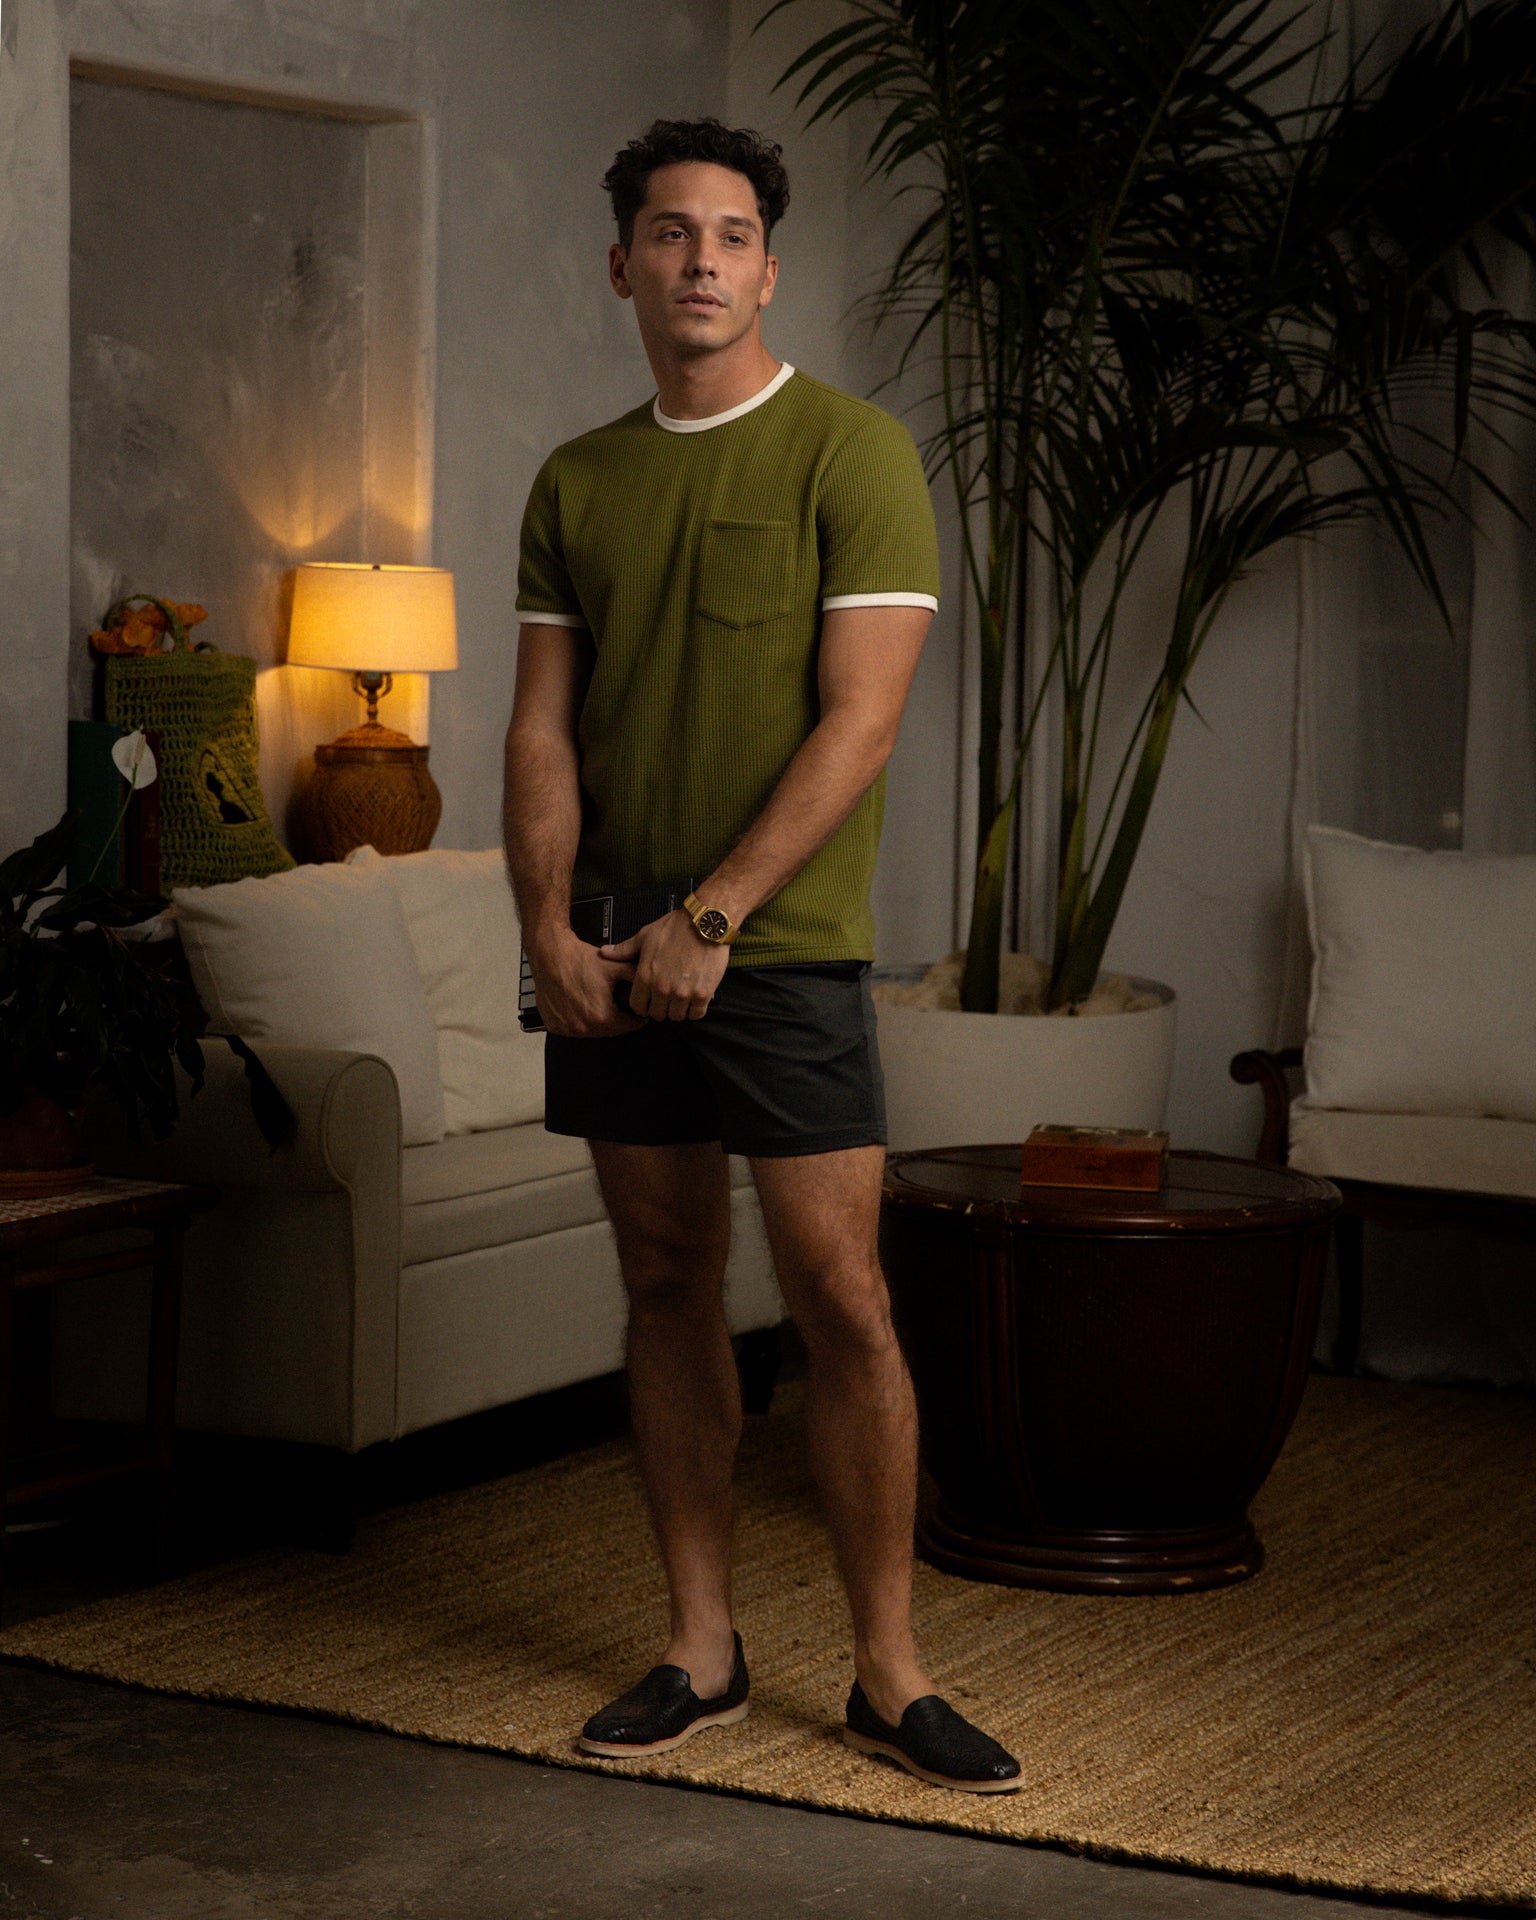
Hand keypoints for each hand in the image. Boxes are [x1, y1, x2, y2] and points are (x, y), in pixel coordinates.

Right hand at [526, 928, 644, 1037]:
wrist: (551, 954)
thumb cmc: (579, 960)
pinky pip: (572, 1029)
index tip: (635, 1011)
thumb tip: (651, 985)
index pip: (630, 1026)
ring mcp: (566, 1028)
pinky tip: (578, 1005)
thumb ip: (637, 978)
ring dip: (597, 1021)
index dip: (636, 1017)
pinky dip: (577, 1021)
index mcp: (602, 1017)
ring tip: (596, 1002)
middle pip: (611, 1030)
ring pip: (591, 1031)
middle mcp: (583, 1027)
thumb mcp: (616, 967)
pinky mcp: (553, 1025)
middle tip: (615, 1003)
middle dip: (617, 1019)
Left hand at [602, 910, 729, 1020]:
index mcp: (645, 977)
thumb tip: (604, 952)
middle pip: (658, 1015)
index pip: (638, 1007)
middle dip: (661, 1008)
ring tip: (681, 998)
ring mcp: (683, 993)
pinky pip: (696, 1014)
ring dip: (679, 1010)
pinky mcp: (702, 994)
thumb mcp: (645, 936)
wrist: (705, 923)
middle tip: (667, 999)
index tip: (650, 1001)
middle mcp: (663, 989)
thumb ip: (624, 949)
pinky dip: (695, 1009)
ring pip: (677, 1017)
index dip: (643, 1005)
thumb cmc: (675, 927)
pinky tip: (695, 998)